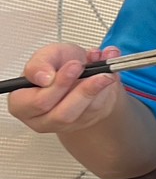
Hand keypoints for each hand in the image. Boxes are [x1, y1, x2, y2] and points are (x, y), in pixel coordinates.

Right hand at [6, 43, 122, 134]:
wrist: (79, 67)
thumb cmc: (56, 64)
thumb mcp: (45, 55)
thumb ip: (40, 64)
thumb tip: (43, 77)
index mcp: (22, 103)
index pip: (37, 103)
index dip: (57, 86)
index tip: (73, 67)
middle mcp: (43, 118)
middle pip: (63, 114)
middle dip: (82, 91)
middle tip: (96, 72)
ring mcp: (67, 123)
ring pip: (86, 112)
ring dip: (99, 89)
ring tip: (106, 71)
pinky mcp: (89, 120)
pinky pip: (101, 108)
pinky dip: (109, 89)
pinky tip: (110, 73)